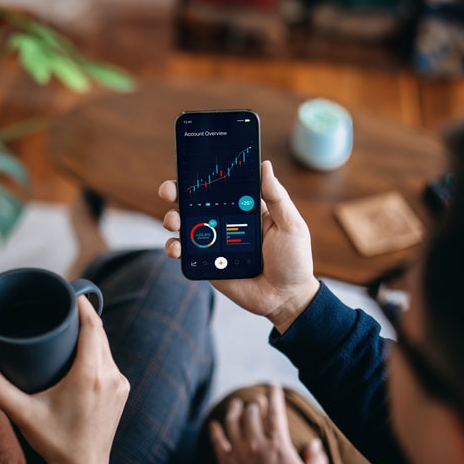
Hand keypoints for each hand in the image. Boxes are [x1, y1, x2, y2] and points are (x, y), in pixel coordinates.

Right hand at [0, 296, 128, 463]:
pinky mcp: (122, 389)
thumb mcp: (23, 414)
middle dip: (85, 319)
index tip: (72, 293)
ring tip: (72, 327)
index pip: (92, 327)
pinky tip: (84, 352)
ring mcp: (119, 382)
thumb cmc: (55, 441)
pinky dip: (98, 352)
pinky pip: (110, 361)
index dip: (84, 307)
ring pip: (106, 347)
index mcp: (89, 374)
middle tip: (66, 308)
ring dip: (92, 336)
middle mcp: (110, 374)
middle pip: (100, 334)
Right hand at [158, 160, 319, 332]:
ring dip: (172, 218)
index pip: (219, 186)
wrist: (286, 298)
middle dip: (176, 193)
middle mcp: (224, 222)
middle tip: (169, 191)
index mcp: (244, 209)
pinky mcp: (206, 263)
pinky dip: (174, 248)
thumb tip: (265, 165)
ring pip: (184, 226)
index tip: (190, 167)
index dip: (202, 176)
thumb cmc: (294, 260)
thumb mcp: (290, 225)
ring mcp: (213, 243)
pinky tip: (176, 248)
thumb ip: (277, 198)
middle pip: (194, 202)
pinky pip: (185, 253)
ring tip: (173, 221)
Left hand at [210, 385, 327, 463]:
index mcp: (278, 445)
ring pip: (232, 421)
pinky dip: (214, 429)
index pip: (275, 411)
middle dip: (255, 403)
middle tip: (257, 400)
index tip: (273, 385)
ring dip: (234, 409)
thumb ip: (316, 460)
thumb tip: (315, 444)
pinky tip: (214, 423)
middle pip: (252, 412)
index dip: (274, 395)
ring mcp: (239, 452)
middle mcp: (257, 443)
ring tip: (236, 403)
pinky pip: (216, 440)